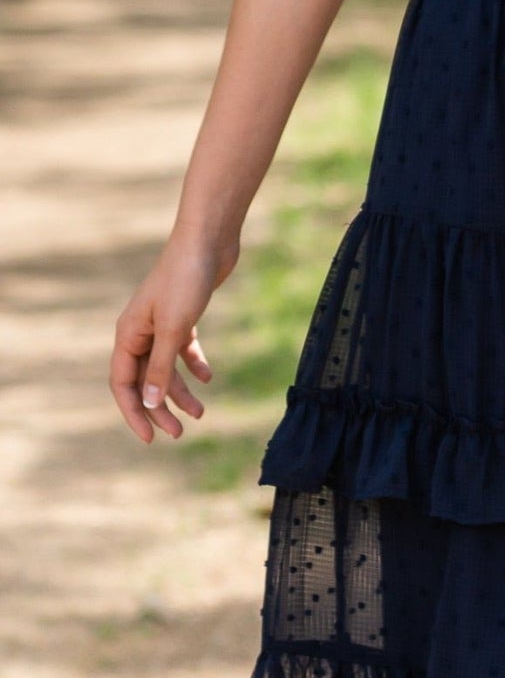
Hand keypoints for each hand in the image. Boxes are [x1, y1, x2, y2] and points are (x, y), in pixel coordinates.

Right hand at [110, 231, 238, 443]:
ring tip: (201, 413)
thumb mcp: (173, 328)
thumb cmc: (186, 279)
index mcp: (128, 334)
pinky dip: (194, 364)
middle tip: (178, 433)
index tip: (151, 437)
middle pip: (145, 380)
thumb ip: (160, 367)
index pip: (123, 384)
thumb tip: (150, 404)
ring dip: (180, 391)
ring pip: (166, 367)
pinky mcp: (183, 314)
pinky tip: (208, 378)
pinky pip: (183, 348)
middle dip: (160, 408)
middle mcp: (141, 331)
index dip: (134, 412)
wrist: (208, 240)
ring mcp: (162, 322)